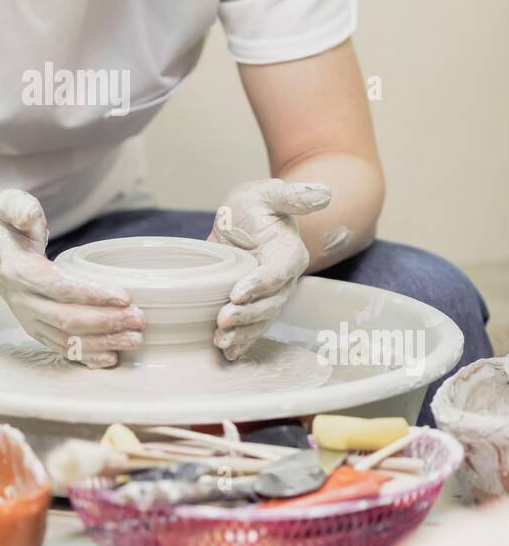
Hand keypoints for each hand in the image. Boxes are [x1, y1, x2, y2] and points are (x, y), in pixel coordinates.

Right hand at [0, 189, 144, 366]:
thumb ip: (19, 206)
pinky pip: (60, 347)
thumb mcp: (8, 204)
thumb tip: (30, 218)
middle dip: (106, 322)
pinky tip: (111, 358)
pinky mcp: (34, 327)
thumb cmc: (4, 226)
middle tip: (139, 319)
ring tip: (134, 339)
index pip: (58, 288)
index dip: (91, 295)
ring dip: (102, 343)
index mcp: (19, 269)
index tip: (123, 296)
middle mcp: (22, 299)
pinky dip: (85, 356)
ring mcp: (27, 317)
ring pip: (66, 338)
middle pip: (66, 319)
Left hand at [209, 178, 331, 359]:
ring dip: (243, 333)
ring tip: (221, 340)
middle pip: (271, 302)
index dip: (260, 284)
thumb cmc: (258, 205)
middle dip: (248, 314)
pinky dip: (242, 341)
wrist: (247, 220)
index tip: (237, 292)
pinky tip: (227, 353)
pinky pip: (253, 327)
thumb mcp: (270, 194)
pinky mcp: (254, 304)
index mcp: (291, 252)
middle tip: (222, 320)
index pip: (280, 272)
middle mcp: (284, 279)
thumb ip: (294, 195)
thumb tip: (323, 193)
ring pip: (262, 319)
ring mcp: (270, 295)